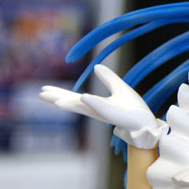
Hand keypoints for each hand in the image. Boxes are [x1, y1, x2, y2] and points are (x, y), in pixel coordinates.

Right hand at [40, 65, 167, 148]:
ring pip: (85, 108)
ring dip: (70, 104)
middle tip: (41, 94)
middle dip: (58, 99)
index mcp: (97, 105)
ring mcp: (107, 114)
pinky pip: (104, 109)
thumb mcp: (119, 88)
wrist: (147, 122)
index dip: (61, 93)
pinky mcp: (117, 116)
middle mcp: (99, 110)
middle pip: (75, 104)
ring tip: (55, 100)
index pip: (75, 99)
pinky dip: (93, 103)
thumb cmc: (134, 109)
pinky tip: (84, 97)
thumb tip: (96, 66)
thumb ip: (108, 78)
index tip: (44, 89)